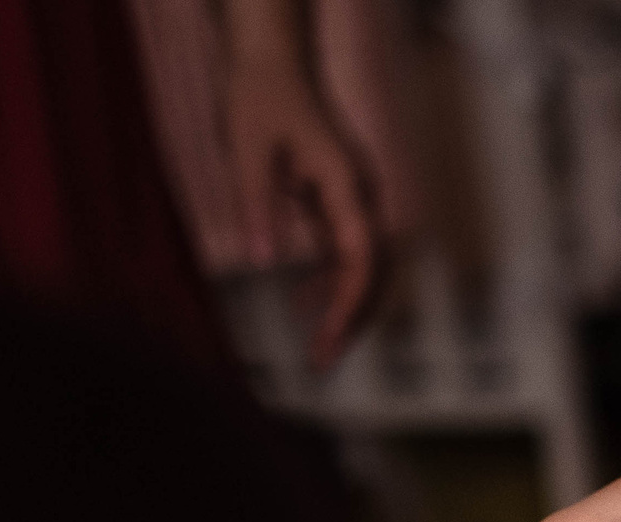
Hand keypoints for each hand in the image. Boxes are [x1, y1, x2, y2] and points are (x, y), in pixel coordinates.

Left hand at [220, 1, 381, 367]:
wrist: (271, 58)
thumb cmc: (258, 95)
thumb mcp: (246, 148)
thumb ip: (257, 203)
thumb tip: (262, 261)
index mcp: (346, 184)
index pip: (362, 258)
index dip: (347, 305)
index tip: (326, 341)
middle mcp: (360, 196)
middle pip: (374, 272)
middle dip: (352, 320)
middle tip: (324, 364)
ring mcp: (352, 199)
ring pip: (362, 267)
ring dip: (343, 307)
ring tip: (317, 348)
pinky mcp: (336, 200)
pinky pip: (343, 252)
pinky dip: (328, 282)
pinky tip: (301, 304)